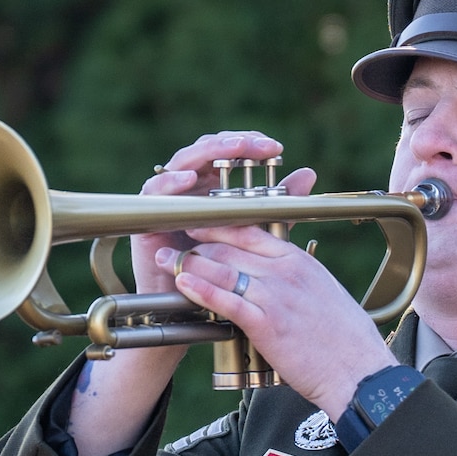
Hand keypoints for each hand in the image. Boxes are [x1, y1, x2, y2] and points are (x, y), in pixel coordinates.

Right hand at [130, 131, 313, 295]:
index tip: (275, 149)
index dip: (249, 145)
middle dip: (233, 144)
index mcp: (212, 188)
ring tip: (232, 149)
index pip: (228, 154)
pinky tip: (190, 179)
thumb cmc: (220, 274)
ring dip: (207, 153)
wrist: (189, 311)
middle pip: (206, 151)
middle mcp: (189, 189)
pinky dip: (171, 182)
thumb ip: (276, 204)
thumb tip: (308, 173)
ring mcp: (168, 199)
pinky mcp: (147, 216)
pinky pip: (155, 191)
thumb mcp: (255, 234)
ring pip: (182, 162)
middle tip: (258, 145)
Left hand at [162, 228, 397, 420]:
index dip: (218, 224)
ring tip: (165, 260)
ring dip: (188, 262)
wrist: (358, 371)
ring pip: (223, 268)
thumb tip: (274, 276)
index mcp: (299, 260)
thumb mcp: (322, 293)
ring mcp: (276, 295)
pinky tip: (182, 284)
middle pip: (230, 246)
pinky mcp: (267, 323)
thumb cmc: (343, 339)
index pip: (251, 230)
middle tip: (171, 243)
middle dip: (195, 243)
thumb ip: (295, 279)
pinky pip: (227, 300)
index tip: (197, 224)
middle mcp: (287, 271)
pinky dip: (201, 289)